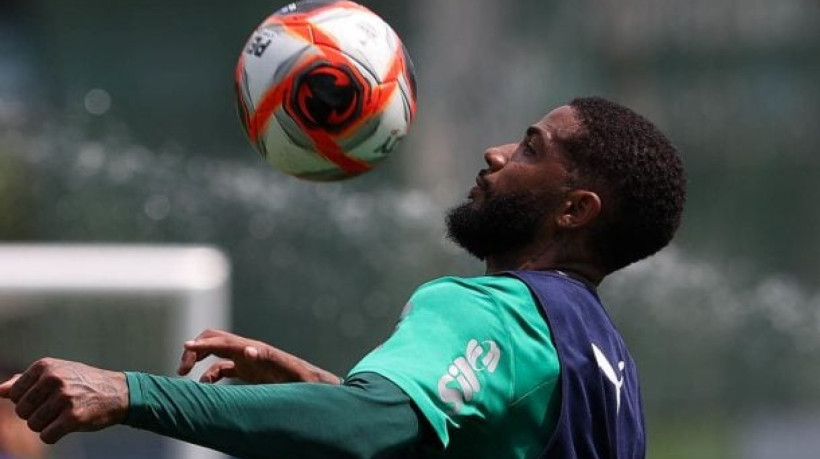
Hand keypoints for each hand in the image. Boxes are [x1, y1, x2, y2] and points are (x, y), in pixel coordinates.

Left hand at [0, 358, 127, 443]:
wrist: (118, 392)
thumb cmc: (83, 383)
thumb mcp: (57, 373)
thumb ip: (26, 381)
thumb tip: (0, 391)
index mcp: (46, 366)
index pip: (14, 394)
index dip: (27, 401)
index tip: (45, 398)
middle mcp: (54, 379)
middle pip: (21, 411)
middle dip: (35, 415)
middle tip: (56, 408)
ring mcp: (64, 398)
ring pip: (33, 425)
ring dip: (46, 426)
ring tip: (63, 416)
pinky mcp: (73, 417)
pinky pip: (47, 436)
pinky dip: (54, 435)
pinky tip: (67, 425)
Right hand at [177, 329, 340, 384]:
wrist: (313, 384)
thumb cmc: (302, 379)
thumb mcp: (288, 370)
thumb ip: (268, 358)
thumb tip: (249, 349)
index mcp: (255, 350)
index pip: (225, 342)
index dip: (204, 344)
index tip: (185, 346)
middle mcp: (248, 351)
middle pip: (215, 339)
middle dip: (195, 348)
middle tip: (181, 368)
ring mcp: (247, 359)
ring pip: (215, 352)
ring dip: (198, 358)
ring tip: (183, 374)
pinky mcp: (247, 370)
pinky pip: (221, 367)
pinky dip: (208, 373)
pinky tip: (203, 385)